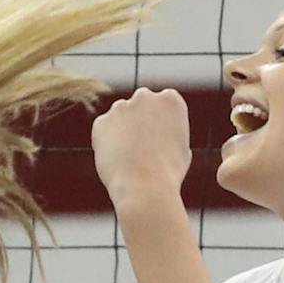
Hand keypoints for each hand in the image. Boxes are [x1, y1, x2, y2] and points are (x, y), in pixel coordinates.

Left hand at [90, 88, 191, 214]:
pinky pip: (103, 130)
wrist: (145, 185)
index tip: (158, 139)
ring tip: (130, 159)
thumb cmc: (168, 173)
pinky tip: (117, 160)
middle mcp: (145, 96)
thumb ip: (171, 133)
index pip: (162, 104)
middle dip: (139, 121)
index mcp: (170, 100)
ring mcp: (121, 107)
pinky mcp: (101, 121)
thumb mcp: (182, 148)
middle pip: (140, 106)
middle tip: (141, 148)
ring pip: (120, 118)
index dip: (159, 123)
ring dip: (122, 131)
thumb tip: (165, 135)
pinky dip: (106, 143)